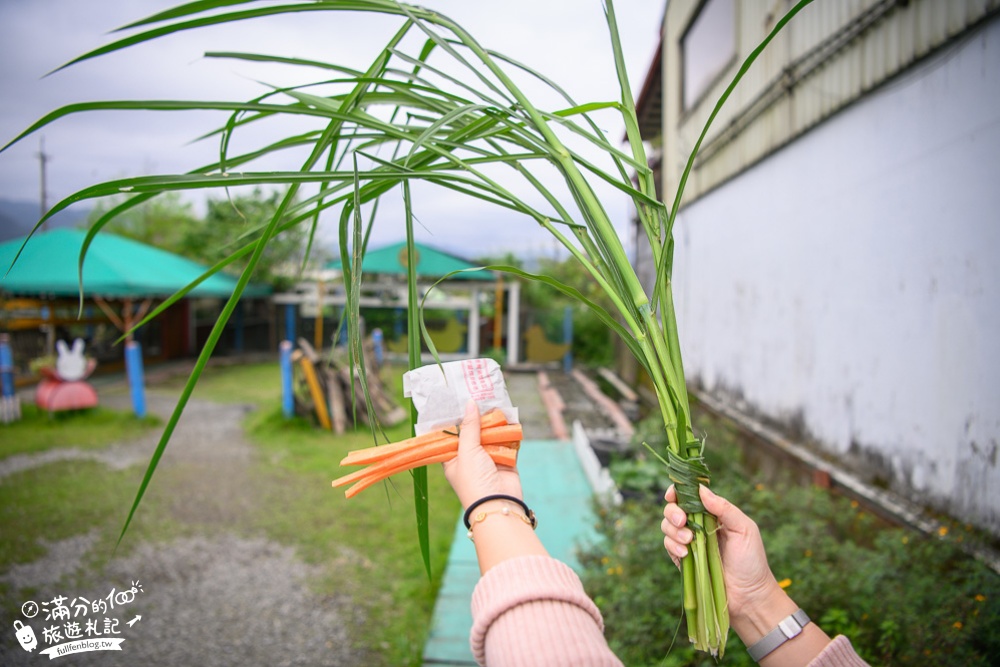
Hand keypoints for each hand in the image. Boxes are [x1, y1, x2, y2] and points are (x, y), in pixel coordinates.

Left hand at [443, 400, 522, 508]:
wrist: (498, 505)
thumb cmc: (474, 481)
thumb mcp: (467, 451)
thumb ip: (469, 427)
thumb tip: (470, 404)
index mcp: (453, 459)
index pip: (452, 435)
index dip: (455, 419)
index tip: (458, 401)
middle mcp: (471, 459)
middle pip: (474, 433)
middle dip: (478, 417)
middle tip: (481, 395)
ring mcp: (489, 460)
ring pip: (492, 436)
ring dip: (495, 423)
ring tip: (497, 402)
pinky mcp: (506, 461)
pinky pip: (508, 443)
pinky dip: (509, 432)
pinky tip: (510, 417)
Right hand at [661, 485, 782, 621]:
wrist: (748, 595)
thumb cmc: (751, 561)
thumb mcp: (744, 529)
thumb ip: (724, 508)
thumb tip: (701, 489)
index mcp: (713, 514)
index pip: (690, 497)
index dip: (677, 493)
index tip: (673, 496)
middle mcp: (698, 526)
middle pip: (673, 509)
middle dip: (673, 512)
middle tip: (682, 521)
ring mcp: (689, 543)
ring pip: (667, 527)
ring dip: (673, 531)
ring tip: (689, 541)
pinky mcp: (683, 560)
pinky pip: (669, 546)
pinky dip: (673, 546)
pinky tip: (685, 553)